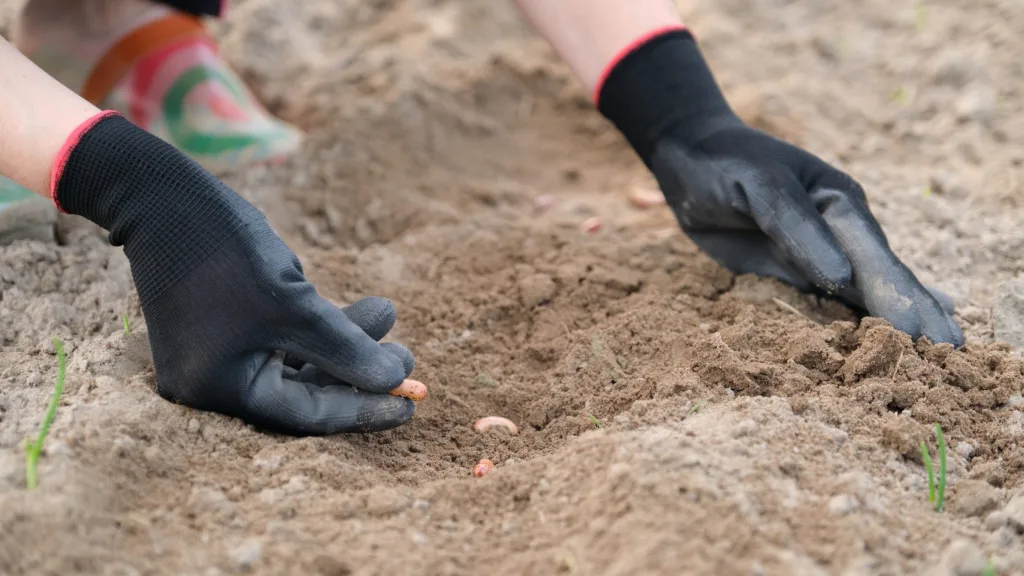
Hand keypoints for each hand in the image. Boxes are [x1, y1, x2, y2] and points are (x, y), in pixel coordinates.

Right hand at [53, 112, 416, 433]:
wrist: (162, 193)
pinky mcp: (228, 326)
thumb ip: (345, 347)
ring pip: (300, 361)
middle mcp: (214, 383)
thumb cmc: (226, 252)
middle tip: (409, 358)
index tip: (411, 404)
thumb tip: (396, 380)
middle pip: (304, 392)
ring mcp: (220, 354)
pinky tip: (364, 306)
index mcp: (218, 390)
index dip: (363, 410)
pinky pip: (285, 339)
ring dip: (346, 341)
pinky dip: (322, 325)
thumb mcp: (295, 305)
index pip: (306, 415)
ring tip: (388, 313)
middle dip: (359, 371)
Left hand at [649, 123, 961, 344]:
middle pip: (881, 280)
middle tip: (953, 356)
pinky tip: (889, 334)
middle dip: (916, 316)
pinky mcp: (789, 270)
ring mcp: (816, 253)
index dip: (902, 300)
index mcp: (841, 205)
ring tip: (937, 355)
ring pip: (861, 294)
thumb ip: (798, 229)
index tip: (926, 337)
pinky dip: (859, 318)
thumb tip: (841, 277)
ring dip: (895, 323)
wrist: (691, 159)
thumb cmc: (727, 165)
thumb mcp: (761, 188)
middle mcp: (838, 231)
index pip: (877, 260)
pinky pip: (827, 300)